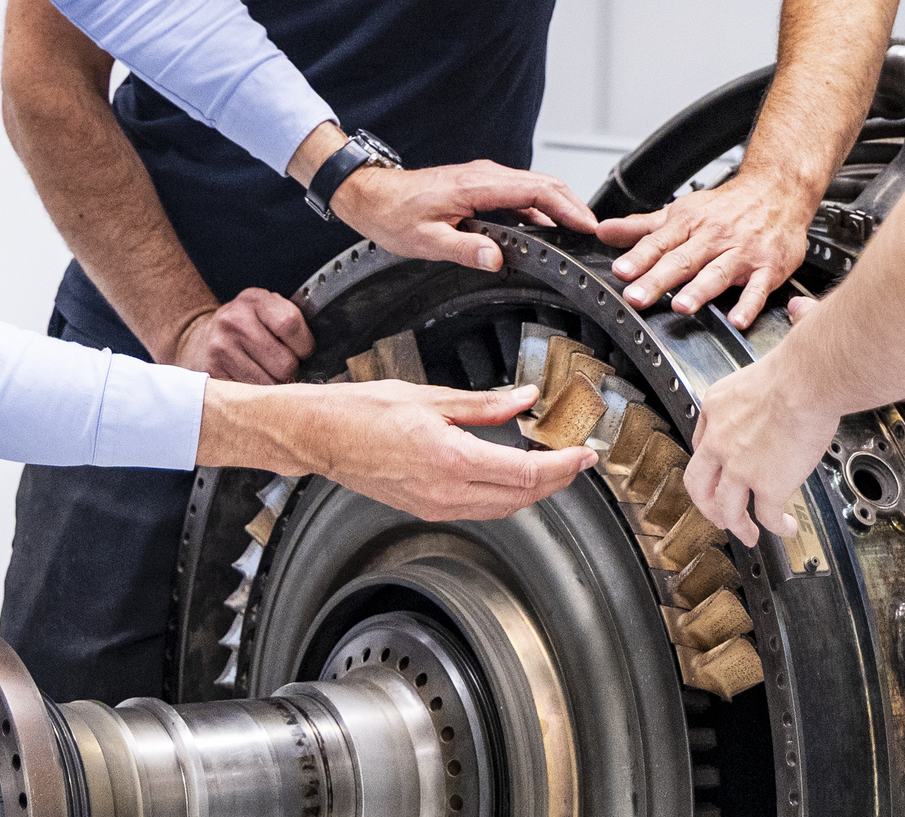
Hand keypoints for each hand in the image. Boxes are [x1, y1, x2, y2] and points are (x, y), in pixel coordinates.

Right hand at [172, 289, 312, 384]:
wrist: (198, 339)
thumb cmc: (245, 326)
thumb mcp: (264, 308)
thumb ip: (289, 319)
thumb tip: (323, 351)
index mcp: (254, 300)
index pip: (290, 324)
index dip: (304, 344)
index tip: (303, 350)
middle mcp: (234, 321)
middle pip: (285, 363)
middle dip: (291, 370)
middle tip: (282, 366)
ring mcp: (220, 349)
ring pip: (270, 385)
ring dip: (275, 386)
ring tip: (266, 375)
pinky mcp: (212, 373)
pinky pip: (250, 396)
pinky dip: (257, 396)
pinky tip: (251, 384)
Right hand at [204, 379, 597, 519]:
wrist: (318, 437)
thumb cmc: (361, 412)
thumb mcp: (430, 397)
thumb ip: (484, 404)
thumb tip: (525, 399)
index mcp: (452, 460)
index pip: (527, 473)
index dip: (564, 466)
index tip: (585, 454)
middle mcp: (446, 492)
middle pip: (522, 497)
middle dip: (559, 480)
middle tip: (580, 460)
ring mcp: (436, 505)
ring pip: (503, 508)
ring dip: (534, 490)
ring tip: (554, 465)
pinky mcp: (426, 508)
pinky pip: (480, 508)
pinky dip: (506, 494)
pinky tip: (512, 473)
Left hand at [333, 160, 597, 271]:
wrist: (373, 195)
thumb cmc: (394, 214)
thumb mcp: (426, 240)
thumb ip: (464, 249)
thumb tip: (495, 259)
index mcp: (477, 186)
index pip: (536, 190)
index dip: (567, 206)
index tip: (588, 224)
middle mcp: (486, 176)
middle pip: (544, 184)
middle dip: (574, 205)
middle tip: (596, 231)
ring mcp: (485, 179)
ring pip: (534, 188)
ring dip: (560, 206)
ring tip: (580, 232)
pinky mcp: (481, 186)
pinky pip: (519, 194)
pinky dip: (541, 208)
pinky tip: (547, 229)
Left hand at [597, 172, 814, 327]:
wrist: (778, 190)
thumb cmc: (726, 206)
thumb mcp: (680, 212)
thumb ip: (641, 227)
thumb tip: (602, 231)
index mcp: (689, 224)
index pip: (659, 242)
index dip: (639, 257)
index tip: (622, 271)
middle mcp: (713, 237)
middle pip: (682, 260)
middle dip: (658, 279)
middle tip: (637, 298)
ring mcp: (742, 252)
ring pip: (717, 273)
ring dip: (699, 290)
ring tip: (681, 306)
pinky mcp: (768, 268)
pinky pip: (758, 288)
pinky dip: (748, 304)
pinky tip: (737, 320)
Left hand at [685, 297, 837, 546]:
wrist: (809, 379)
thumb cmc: (800, 363)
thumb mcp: (773, 351)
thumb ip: (785, 337)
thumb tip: (802, 310)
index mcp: (716, 406)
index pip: (701, 441)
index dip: (710, 462)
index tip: (719, 472)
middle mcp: (719, 439)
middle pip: (698, 482)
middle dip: (708, 505)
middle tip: (720, 516)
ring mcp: (738, 466)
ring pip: (724, 507)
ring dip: (736, 525)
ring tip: (749, 535)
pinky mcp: (765, 485)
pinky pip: (764, 515)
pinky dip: (774, 526)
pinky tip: (784, 528)